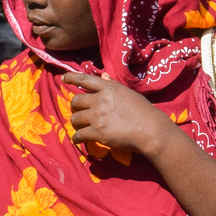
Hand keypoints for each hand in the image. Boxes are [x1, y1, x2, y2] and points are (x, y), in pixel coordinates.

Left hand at [63, 72, 181, 156]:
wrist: (151, 131)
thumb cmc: (144, 112)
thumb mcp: (130, 93)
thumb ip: (114, 85)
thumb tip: (103, 76)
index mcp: (109, 89)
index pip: (85, 79)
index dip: (72, 78)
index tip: (63, 79)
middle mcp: (100, 100)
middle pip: (75, 101)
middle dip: (75, 108)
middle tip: (80, 113)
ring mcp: (97, 117)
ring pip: (75, 118)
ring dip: (77, 123)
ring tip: (82, 127)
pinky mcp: (97, 133)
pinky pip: (78, 135)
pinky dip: (77, 138)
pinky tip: (80, 139)